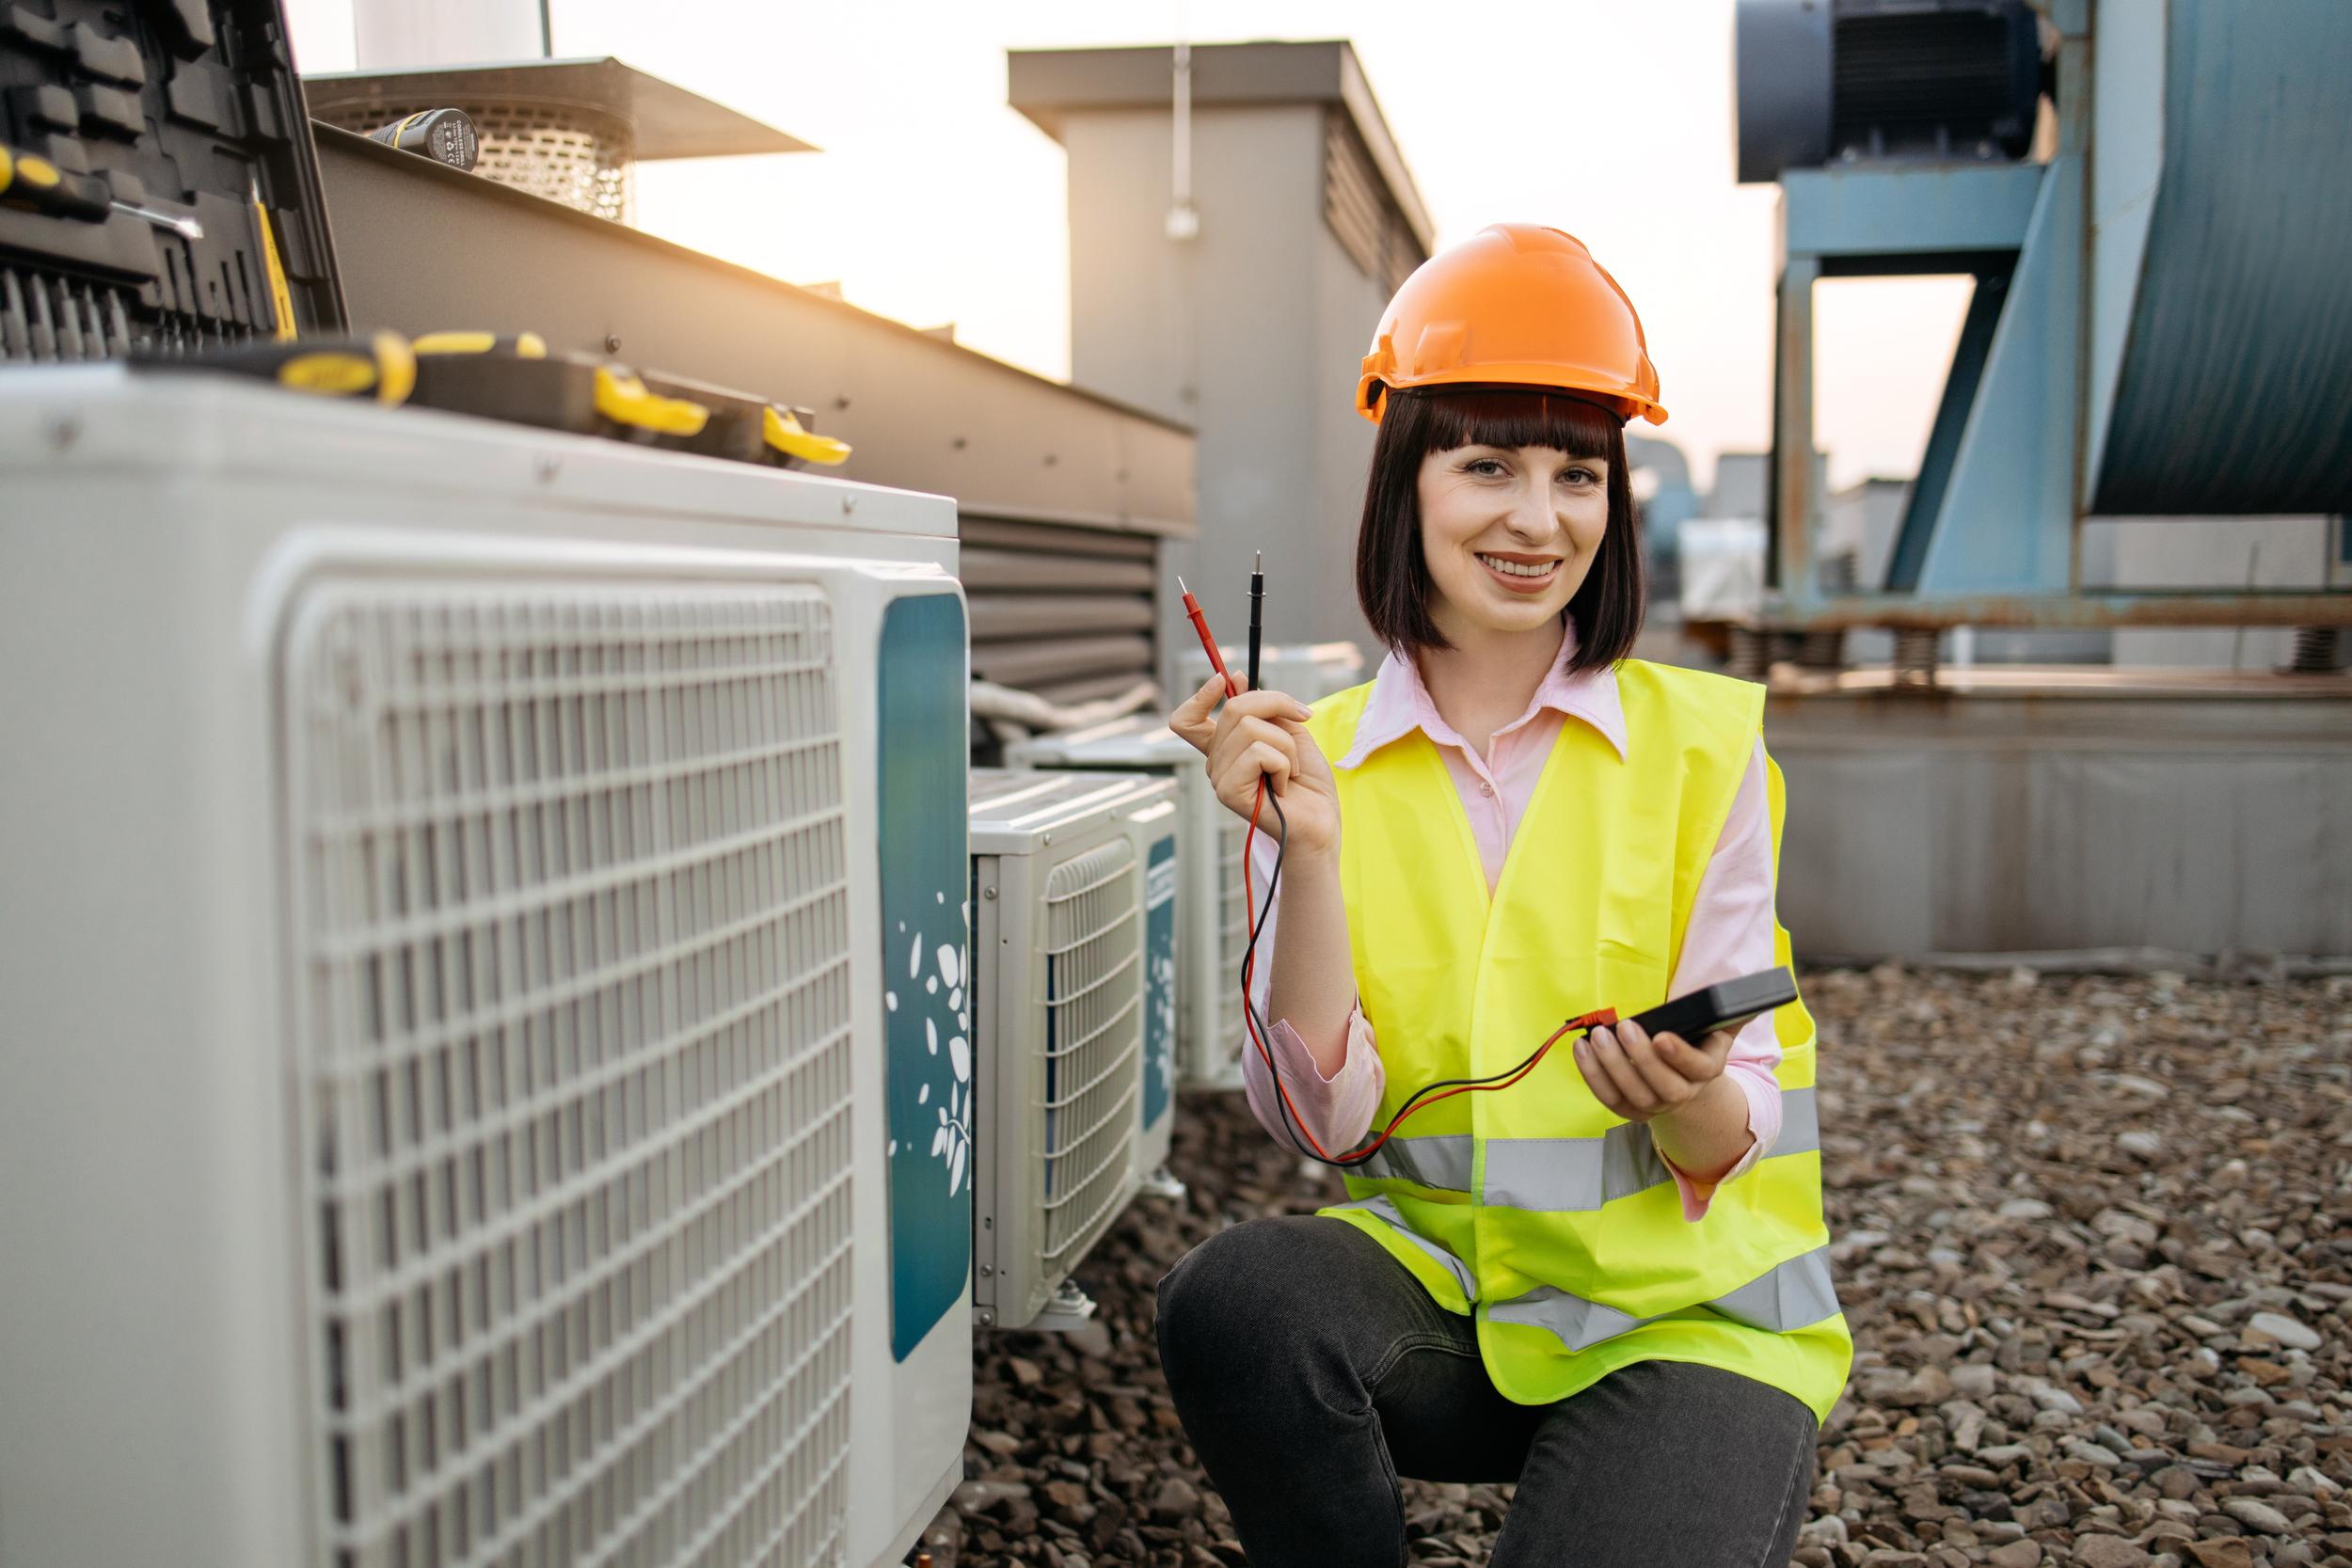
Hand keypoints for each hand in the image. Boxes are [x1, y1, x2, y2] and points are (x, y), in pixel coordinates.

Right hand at [1168, 674, 1340, 857]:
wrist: (1321, 823)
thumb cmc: (1308, 784)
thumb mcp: (1291, 732)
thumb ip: (1266, 708)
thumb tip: (1237, 678)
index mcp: (1226, 748)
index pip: (1187, 720)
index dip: (1199, 696)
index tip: (1223, 680)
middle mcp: (1216, 762)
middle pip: (1234, 709)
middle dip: (1276, 704)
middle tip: (1302, 719)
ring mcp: (1219, 778)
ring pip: (1250, 728)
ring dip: (1286, 745)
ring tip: (1292, 770)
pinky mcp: (1228, 792)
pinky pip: (1258, 753)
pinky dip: (1283, 764)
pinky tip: (1284, 785)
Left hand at [1572, 1017, 1735, 1125]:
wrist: (1682, 1074)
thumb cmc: (1694, 1040)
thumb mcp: (1715, 1023)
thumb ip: (1727, 1011)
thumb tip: (1739, 999)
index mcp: (1708, 1068)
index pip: (1699, 1068)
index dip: (1679, 1055)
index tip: (1660, 1036)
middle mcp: (1685, 1093)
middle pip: (1665, 1087)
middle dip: (1641, 1057)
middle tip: (1624, 1028)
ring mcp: (1657, 1105)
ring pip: (1634, 1095)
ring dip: (1611, 1065)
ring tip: (1597, 1036)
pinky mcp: (1632, 1110)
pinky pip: (1611, 1098)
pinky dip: (1593, 1074)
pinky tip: (1582, 1049)